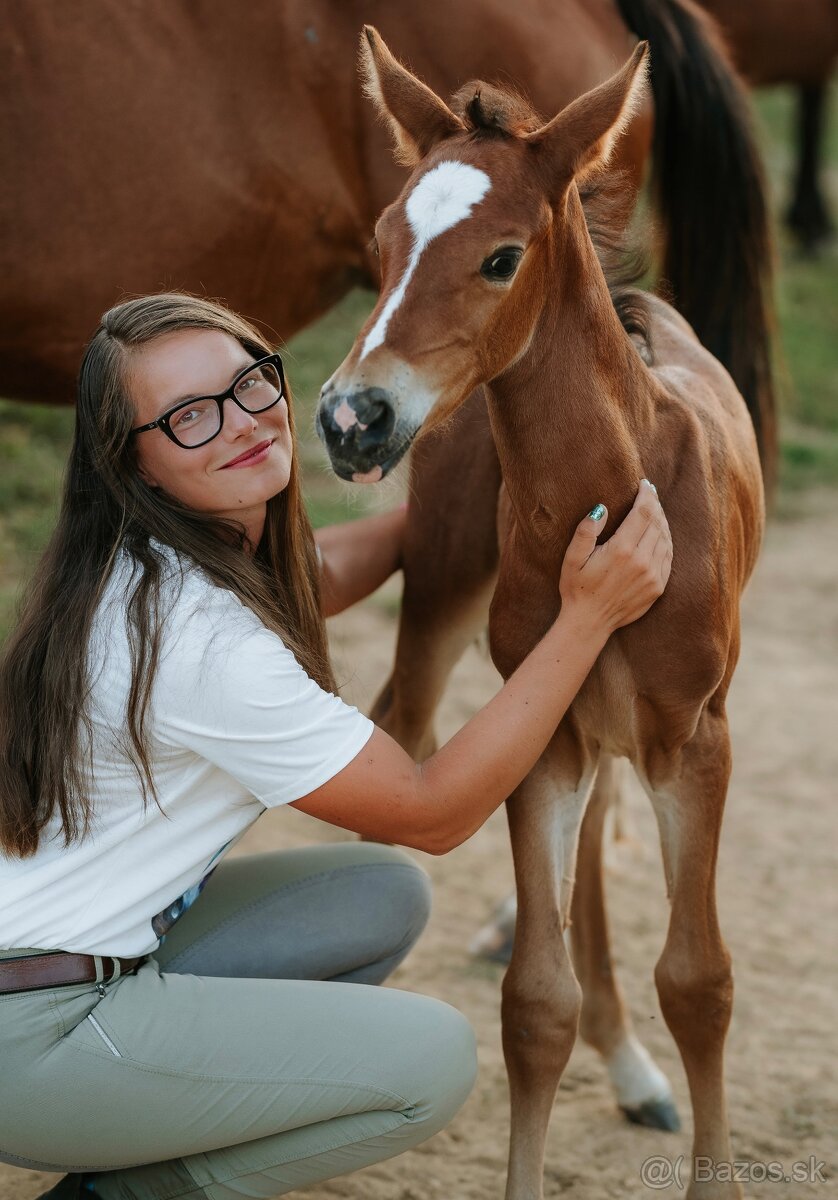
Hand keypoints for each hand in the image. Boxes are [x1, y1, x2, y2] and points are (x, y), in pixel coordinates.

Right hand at [559, 480, 671, 634]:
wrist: (589, 622)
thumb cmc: (576, 587)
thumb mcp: (572, 558)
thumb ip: (586, 531)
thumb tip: (601, 508)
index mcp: (622, 551)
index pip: (643, 513)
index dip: (646, 495)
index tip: (644, 484)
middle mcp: (642, 562)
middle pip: (657, 523)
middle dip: (655, 505)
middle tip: (649, 493)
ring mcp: (653, 576)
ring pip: (666, 539)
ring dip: (662, 521)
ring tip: (655, 510)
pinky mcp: (658, 588)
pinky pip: (668, 558)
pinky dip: (666, 541)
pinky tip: (659, 534)